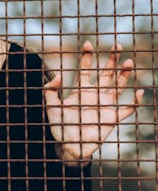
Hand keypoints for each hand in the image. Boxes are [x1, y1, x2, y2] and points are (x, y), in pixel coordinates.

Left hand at [44, 41, 143, 162]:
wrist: (67, 146)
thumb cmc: (59, 126)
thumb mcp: (50, 106)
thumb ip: (50, 90)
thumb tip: (59, 75)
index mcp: (81, 90)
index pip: (86, 70)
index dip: (87, 57)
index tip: (87, 44)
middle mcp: (95, 95)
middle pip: (106, 73)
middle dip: (112, 60)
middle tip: (117, 45)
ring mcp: (105, 106)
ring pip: (118, 86)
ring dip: (124, 75)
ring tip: (128, 62)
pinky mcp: (112, 119)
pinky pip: (127, 109)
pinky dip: (134, 102)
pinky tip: (139, 92)